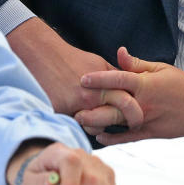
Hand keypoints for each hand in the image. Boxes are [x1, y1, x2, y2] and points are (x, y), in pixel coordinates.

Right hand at [6, 19, 142, 128]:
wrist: (44, 56)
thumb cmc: (73, 59)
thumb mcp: (99, 63)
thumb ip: (116, 76)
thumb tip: (132, 86)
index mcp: (104, 82)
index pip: (127, 102)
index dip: (135, 113)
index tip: (139, 118)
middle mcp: (92, 95)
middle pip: (115, 118)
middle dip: (125, 124)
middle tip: (131, 128)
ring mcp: (76, 105)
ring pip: (96, 127)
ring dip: (101, 127)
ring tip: (104, 124)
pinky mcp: (61, 112)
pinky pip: (77, 125)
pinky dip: (83, 124)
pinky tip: (84, 121)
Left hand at [9, 142, 115, 184]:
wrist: (50, 180)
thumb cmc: (39, 182)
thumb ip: (37, 184)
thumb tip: (51, 183)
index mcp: (59, 153)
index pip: (72, 162)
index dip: (71, 183)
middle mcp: (82, 155)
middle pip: (91, 179)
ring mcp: (98, 165)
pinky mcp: (108, 177)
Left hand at [78, 47, 183, 144]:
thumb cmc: (181, 84)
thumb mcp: (160, 68)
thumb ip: (137, 64)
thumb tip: (118, 52)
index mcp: (146, 84)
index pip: (118, 79)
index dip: (99, 78)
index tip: (82, 79)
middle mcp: (144, 103)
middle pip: (112, 105)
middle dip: (92, 105)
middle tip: (73, 104)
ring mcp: (146, 119)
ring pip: (117, 123)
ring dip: (97, 122)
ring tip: (80, 120)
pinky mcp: (150, 132)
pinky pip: (127, 137)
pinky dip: (112, 137)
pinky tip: (99, 135)